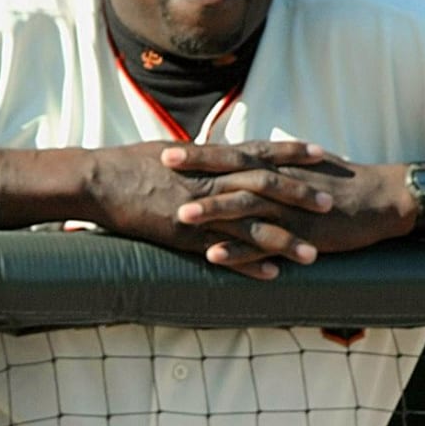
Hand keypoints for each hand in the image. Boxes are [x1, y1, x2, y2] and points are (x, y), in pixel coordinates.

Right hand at [78, 140, 334, 279]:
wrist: (94, 180)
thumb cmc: (123, 163)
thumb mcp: (165, 151)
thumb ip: (195, 157)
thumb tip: (212, 153)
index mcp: (205, 158)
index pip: (258, 151)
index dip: (290, 152)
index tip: (320, 153)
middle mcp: (207, 182)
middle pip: (265, 187)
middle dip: (300, 196)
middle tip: (329, 206)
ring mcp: (196, 209)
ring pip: (250, 224)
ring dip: (284, 240)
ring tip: (313, 254)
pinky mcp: (181, 234)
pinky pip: (222, 251)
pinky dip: (248, 263)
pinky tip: (271, 274)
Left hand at [163, 145, 414, 276]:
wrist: (373, 198)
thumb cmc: (328, 179)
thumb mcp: (290, 165)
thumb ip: (257, 164)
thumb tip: (226, 162)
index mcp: (269, 166)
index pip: (227, 155)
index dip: (196, 155)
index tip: (163, 152)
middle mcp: (274, 183)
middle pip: (229, 174)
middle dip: (195, 174)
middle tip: (160, 173)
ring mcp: (284, 209)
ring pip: (244, 207)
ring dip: (212, 211)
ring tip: (181, 215)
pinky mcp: (295, 234)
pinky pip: (262, 243)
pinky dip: (238, 251)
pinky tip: (212, 256)